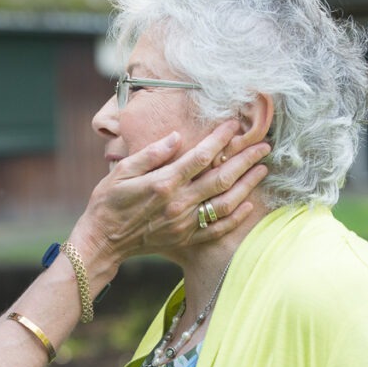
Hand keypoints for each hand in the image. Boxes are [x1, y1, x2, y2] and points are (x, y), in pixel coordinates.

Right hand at [73, 120, 269, 268]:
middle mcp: (179, 203)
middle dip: (245, 159)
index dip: (221, 139)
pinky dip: (236, 218)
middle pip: (221, 178)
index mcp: (164, 183)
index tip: (235, 125)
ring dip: (247, 185)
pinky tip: (249, 204)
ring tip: (263, 169)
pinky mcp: (185, 238)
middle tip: (264, 145)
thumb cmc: (108, 202)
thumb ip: (151, 154)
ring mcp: (184, 223)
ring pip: (225, 203)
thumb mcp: (122, 171)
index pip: (201, 156)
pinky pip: (218, 229)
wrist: (102, 241)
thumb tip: (177, 137)